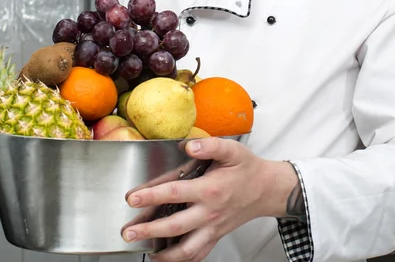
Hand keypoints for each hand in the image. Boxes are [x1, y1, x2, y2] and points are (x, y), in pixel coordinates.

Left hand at [120, 137, 289, 261]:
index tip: (132, 198)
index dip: (151, 196)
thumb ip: (209, 145)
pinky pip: (198, 255)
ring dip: (163, 254)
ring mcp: (213, 228)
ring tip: (143, 250)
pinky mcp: (215, 236)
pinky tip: (165, 258)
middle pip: (174, 226)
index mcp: (210, 189)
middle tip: (128, 232)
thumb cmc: (247, 168)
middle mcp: (210, 212)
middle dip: (148, 230)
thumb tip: (188, 146)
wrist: (267, 189)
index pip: (175, 194)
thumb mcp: (232, 150)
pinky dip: (181, 260)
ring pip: (186, 249)